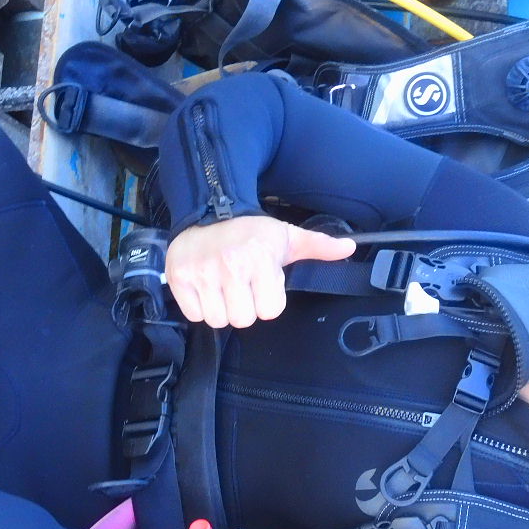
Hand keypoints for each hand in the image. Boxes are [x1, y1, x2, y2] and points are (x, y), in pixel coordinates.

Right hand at [165, 215, 355, 328]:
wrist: (209, 208)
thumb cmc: (250, 230)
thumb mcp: (286, 235)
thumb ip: (318, 246)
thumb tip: (349, 248)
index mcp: (260, 259)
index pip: (270, 311)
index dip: (268, 300)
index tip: (262, 284)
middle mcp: (230, 267)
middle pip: (243, 319)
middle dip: (244, 307)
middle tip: (241, 287)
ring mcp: (202, 273)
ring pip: (217, 319)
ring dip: (221, 309)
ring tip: (223, 287)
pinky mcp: (180, 277)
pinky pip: (193, 314)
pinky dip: (199, 307)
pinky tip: (206, 288)